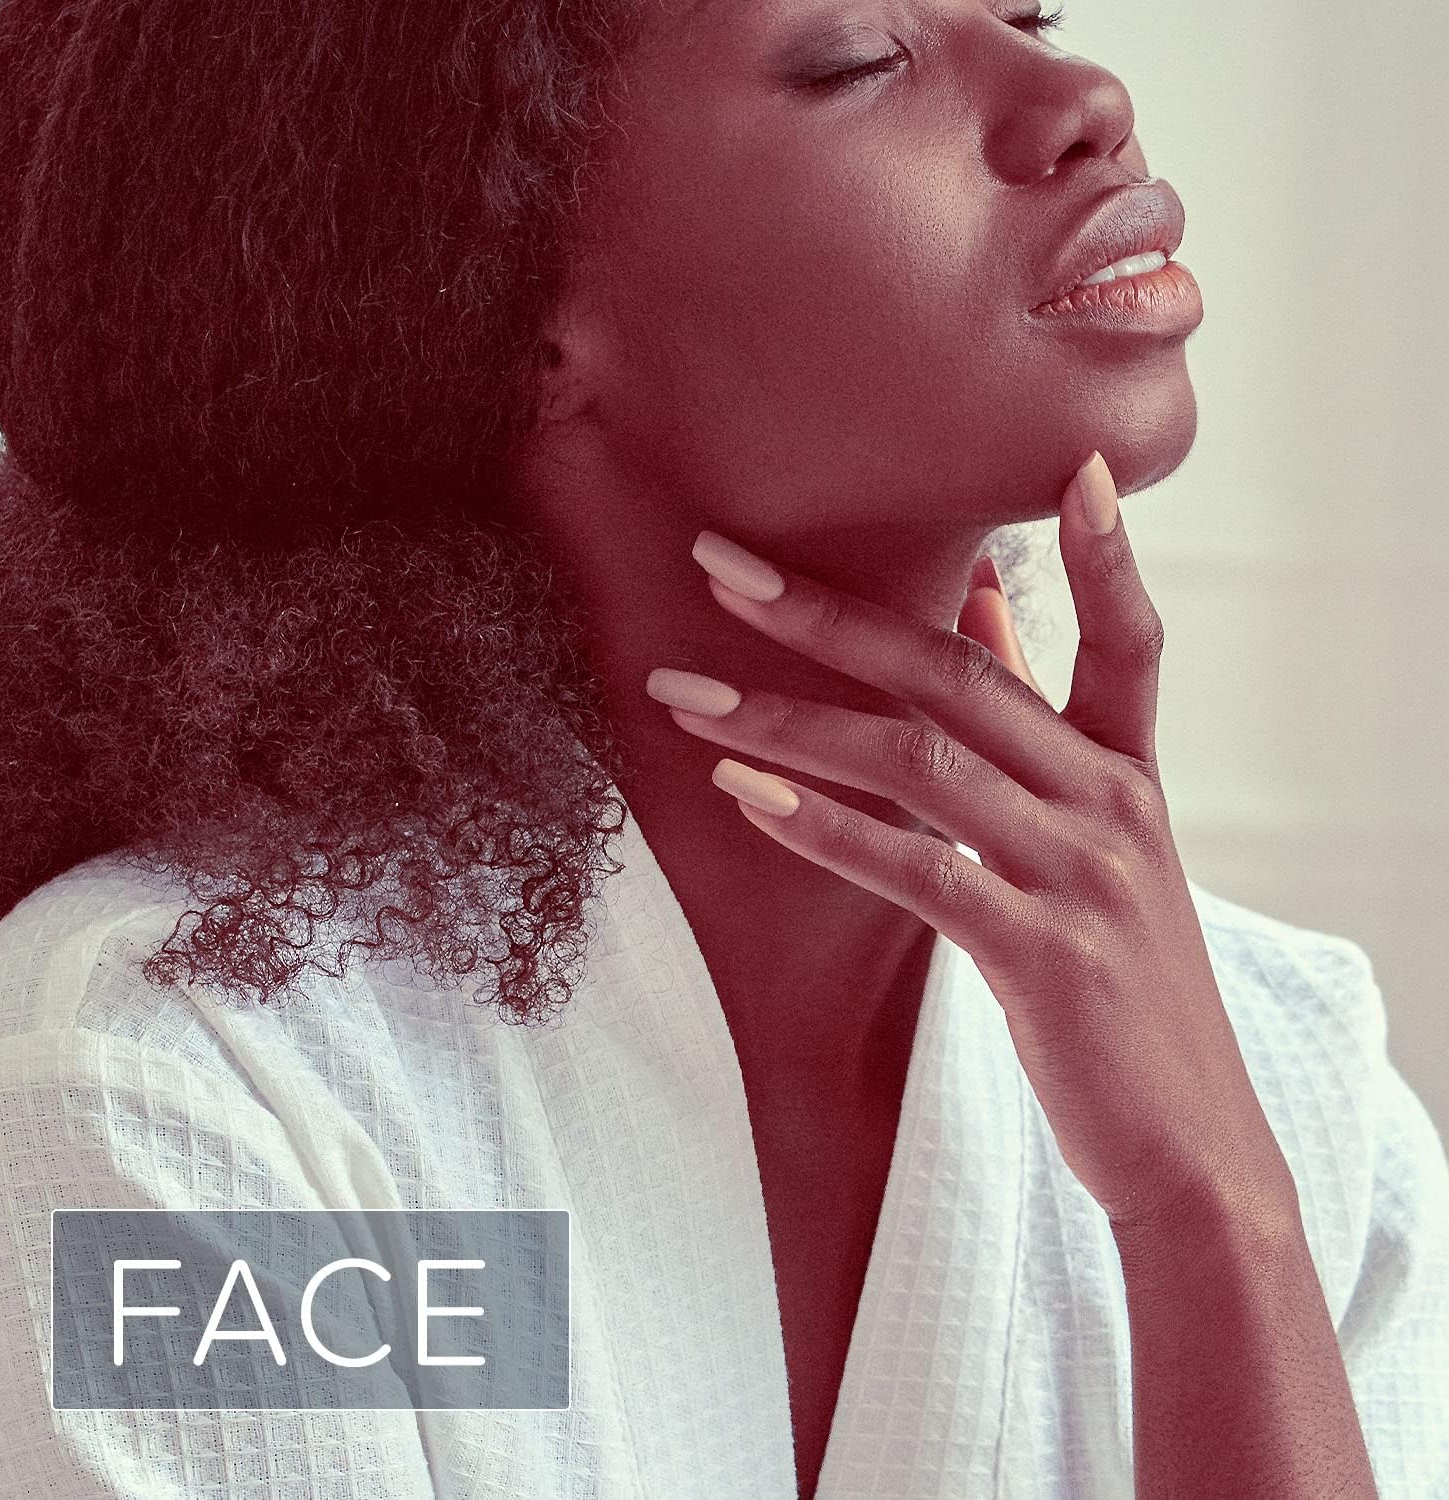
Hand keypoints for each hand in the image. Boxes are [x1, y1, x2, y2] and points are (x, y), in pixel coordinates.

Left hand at [646, 452, 1297, 1239]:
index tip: (1072, 471)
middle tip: (721, 563)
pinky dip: (824, 827)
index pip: (1130, 642)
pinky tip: (743, 794)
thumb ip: (1042, 720)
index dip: (1107, 557)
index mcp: (1127, 773)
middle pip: (960, 678)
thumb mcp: (1103, 846)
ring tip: (682, 693)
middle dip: (830, 616)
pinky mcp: (1043, 954)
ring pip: (919, 764)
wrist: (1188, 1141)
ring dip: (788, 720)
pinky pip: (917, 871)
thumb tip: (988, 604)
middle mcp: (1111, 804)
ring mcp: (1081, 875)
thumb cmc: (1122, 983)